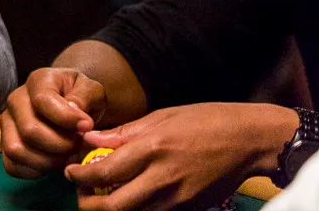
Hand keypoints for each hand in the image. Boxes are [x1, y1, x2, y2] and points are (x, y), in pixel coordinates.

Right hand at [1, 68, 106, 178]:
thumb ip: (84, 97)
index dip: (67, 118)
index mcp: (38, 81)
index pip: (42, 101)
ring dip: (47, 161)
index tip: (88, 126)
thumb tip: (76, 113)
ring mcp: (7, 123)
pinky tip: (51, 163)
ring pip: (16, 150)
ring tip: (65, 156)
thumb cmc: (80, 97)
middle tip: (78, 144)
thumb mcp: (91, 90)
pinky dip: (34, 171)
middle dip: (61, 145)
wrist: (70, 104)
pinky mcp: (5, 144)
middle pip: (29, 130)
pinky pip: (12, 165)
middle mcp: (16, 100)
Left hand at [66, 103, 294, 209]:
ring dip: (110, 210)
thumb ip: (123, 133)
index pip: (104, 172)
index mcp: (152, 149)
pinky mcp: (189, 209)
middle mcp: (162, 178)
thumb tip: (91, 139)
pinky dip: (135, 210)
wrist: (249, 141)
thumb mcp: (161, 116)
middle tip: (80, 192)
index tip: (68, 172)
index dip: (79, 176)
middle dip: (88, 204)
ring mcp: (177, 199)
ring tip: (100, 195)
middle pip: (114, 207)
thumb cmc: (204, 121)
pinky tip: (129, 197)